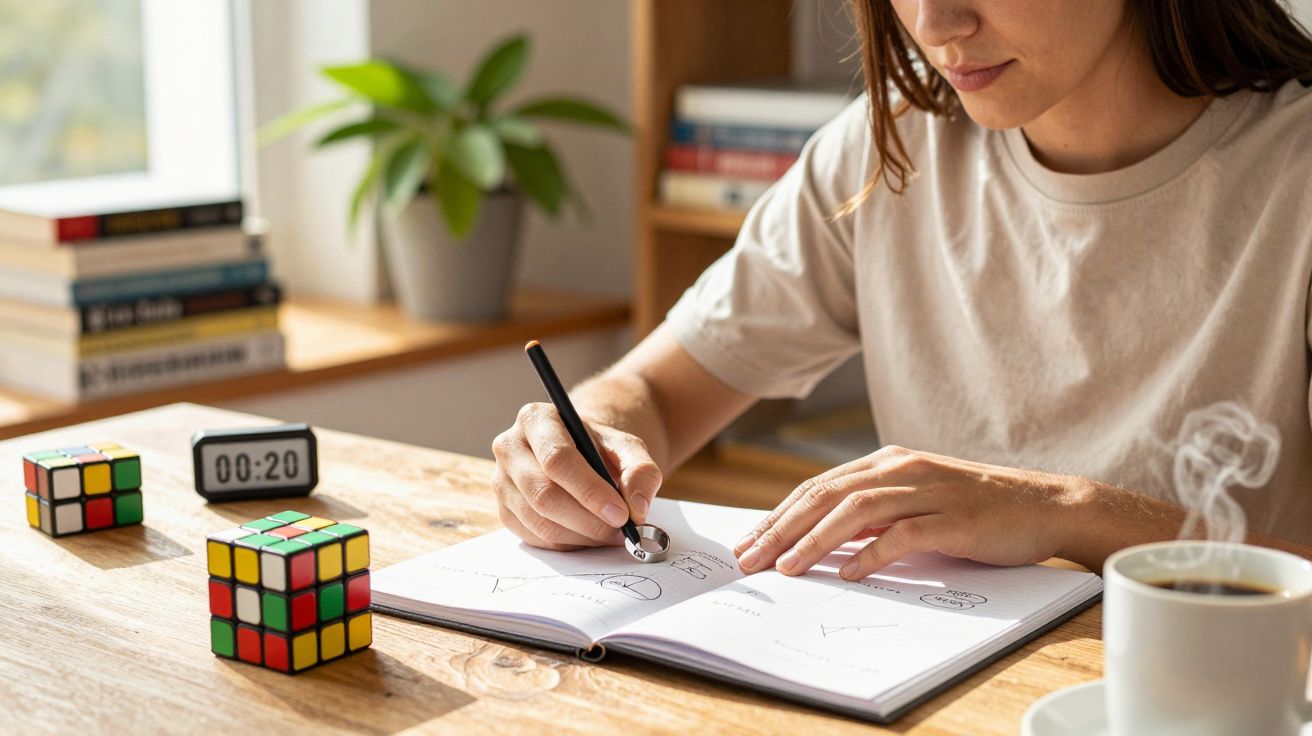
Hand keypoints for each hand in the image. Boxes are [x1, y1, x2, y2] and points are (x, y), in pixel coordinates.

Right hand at [492, 402, 662, 550]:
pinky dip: (568, 544)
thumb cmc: (599, 448)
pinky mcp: (504, 510)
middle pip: (544, 494)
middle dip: (588, 520)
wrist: (578, 453)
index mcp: (536, 419)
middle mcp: (509, 448)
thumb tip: (637, 506)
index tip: (621, 514)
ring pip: (539, 521)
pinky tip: (589, 535)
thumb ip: (640, 470)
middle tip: (621, 531)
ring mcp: (501, 481)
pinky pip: (535, 537)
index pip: (557, 459)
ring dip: (581, 536)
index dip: (589, 491)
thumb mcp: (626, 447)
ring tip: (611, 534)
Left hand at [732, 445, 1083, 579]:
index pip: (818, 487)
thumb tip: (821, 541)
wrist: (1044, 505)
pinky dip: (872, 554)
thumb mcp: (915, 501)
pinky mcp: (953, 517)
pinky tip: (847, 574)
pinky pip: (904, 534)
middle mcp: (901, 469)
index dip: (778, 515)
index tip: (749, 543)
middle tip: (751, 559)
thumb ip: (873, 514)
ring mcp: (928, 491)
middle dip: (782, 528)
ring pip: (856, 511)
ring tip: (787, 568)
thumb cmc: (976, 510)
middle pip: (826, 495)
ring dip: (815, 540)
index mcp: (887, 463)